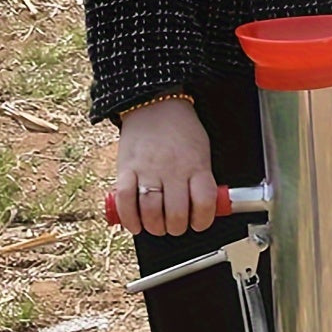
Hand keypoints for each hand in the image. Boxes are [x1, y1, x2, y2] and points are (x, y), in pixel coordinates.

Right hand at [114, 99, 216, 235]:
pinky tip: (135, 225)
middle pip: (176, 213)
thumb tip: (206, 209)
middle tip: (174, 226)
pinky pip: (125, 200)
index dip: (202, 221)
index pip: (204, 204)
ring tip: (157, 226)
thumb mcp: (202, 152)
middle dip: (176, 228)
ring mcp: (148, 169)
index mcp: (195, 166)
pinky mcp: (126, 168)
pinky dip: (129, 218)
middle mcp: (172, 169)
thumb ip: (202, 180)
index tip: (198, 224)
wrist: (154, 103)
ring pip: (151, 211)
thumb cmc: (180, 130)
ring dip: (155, 227)